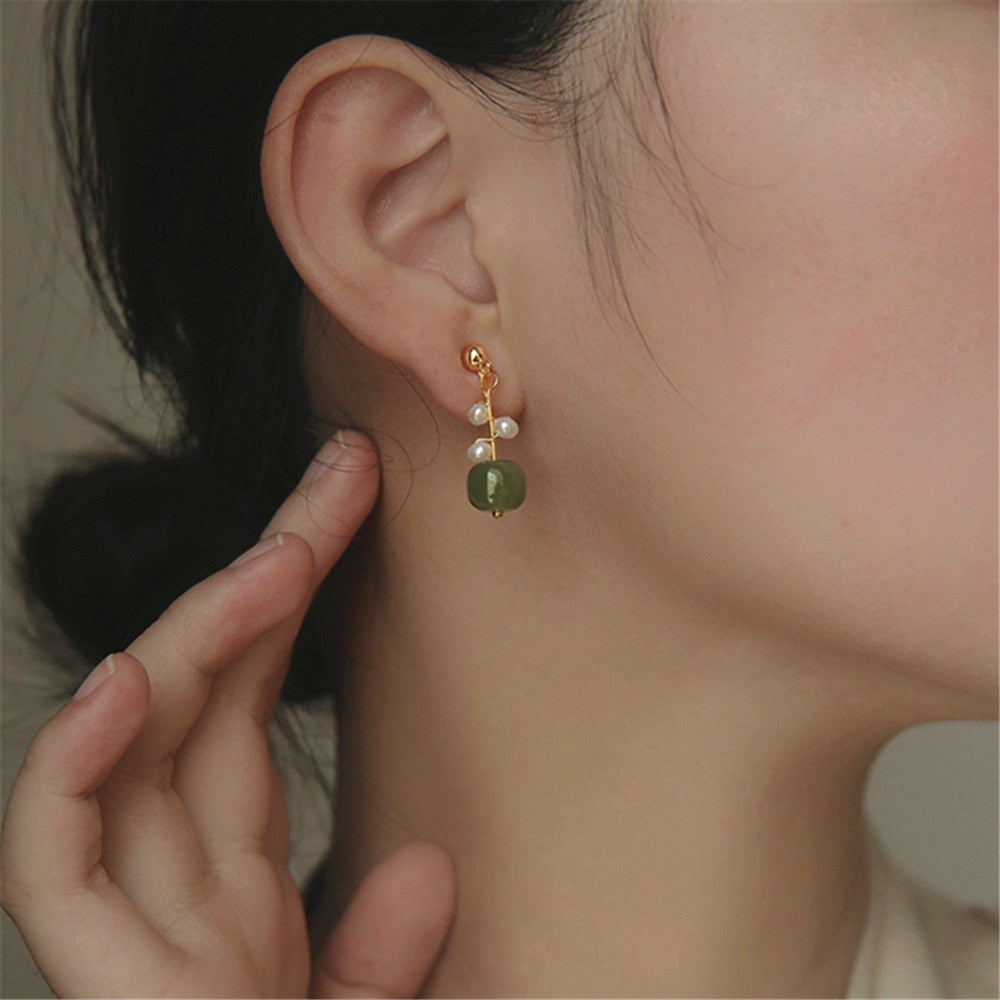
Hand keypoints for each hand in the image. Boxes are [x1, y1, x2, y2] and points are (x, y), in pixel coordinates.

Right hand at [1, 432, 455, 997]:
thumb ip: (376, 956)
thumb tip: (420, 864)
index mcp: (238, 879)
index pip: (257, 702)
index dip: (297, 596)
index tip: (351, 501)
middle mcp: (178, 884)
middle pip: (211, 695)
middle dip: (270, 577)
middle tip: (344, 477)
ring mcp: (134, 928)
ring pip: (143, 751)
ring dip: (200, 643)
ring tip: (275, 561)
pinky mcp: (105, 984)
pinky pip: (54, 866)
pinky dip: (74, 773)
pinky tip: (126, 687)